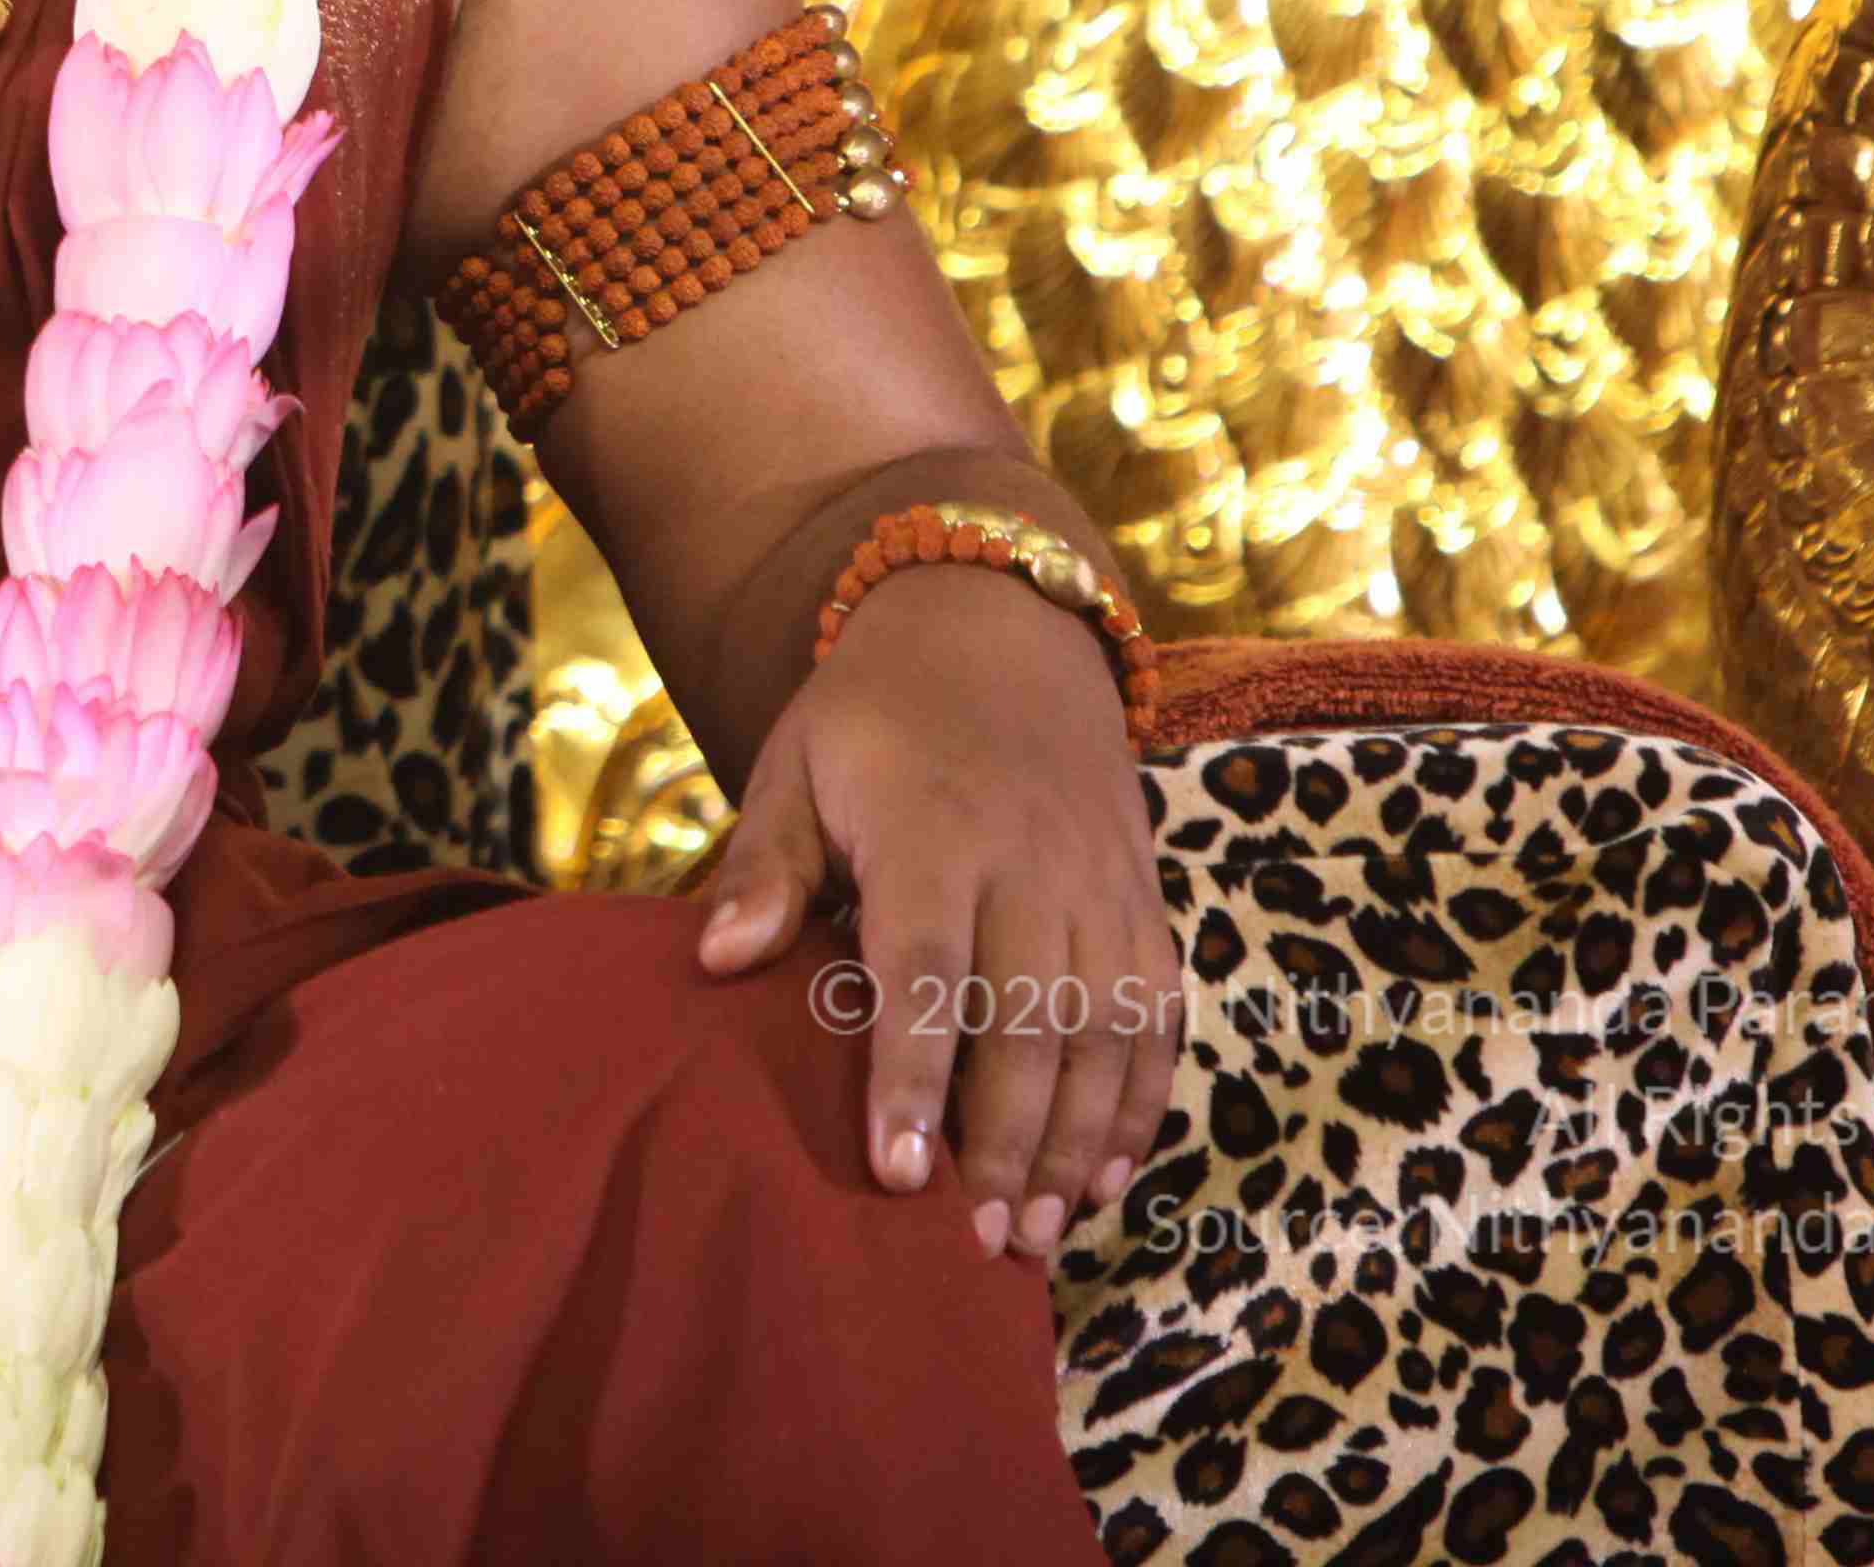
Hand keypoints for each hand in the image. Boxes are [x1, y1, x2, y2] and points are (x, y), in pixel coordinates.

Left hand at [687, 563, 1182, 1263]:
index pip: (927, 970)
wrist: (1002, 628)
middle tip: (979, 1244)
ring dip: (1078, 1142)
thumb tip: (716, 961)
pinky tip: (1106, 1177)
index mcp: (932, 829)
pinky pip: (1157, 1016)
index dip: (915, 1076)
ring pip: (1105, 1031)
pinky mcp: (1146, 900)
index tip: (900, 1175)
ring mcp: (1102, 883)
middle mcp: (1032, 862)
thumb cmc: (873, 718)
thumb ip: (763, 867)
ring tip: (1038, 1236)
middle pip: (1029, 1021)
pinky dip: (1141, 1101)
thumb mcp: (797, 766)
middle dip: (1008, 1141)